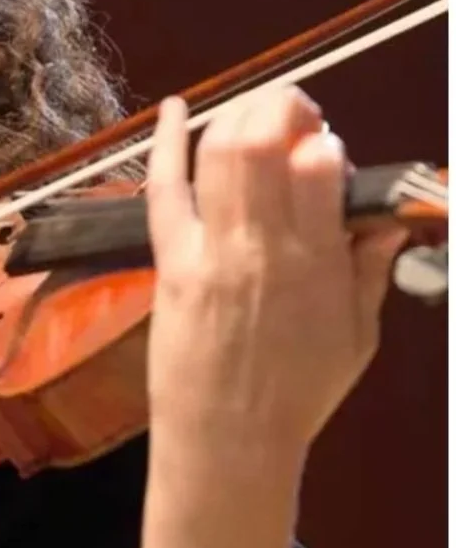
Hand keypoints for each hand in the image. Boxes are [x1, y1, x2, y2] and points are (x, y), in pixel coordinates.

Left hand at [144, 86, 407, 463]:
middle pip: (262, 145)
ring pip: (216, 156)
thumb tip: (383, 222)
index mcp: (315, 263)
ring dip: (238, 116)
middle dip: (283, 110)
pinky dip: (164, 144)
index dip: (324, 143)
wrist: (227, 440)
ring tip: (256, 113)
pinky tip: (172, 107)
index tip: (325, 153)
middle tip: (294, 118)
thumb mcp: (357, 337)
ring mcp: (208, 252)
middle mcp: (259, 247)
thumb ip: (369, 273)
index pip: (319, 167)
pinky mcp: (170, 264)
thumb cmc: (298, 395)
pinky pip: (163, 192)